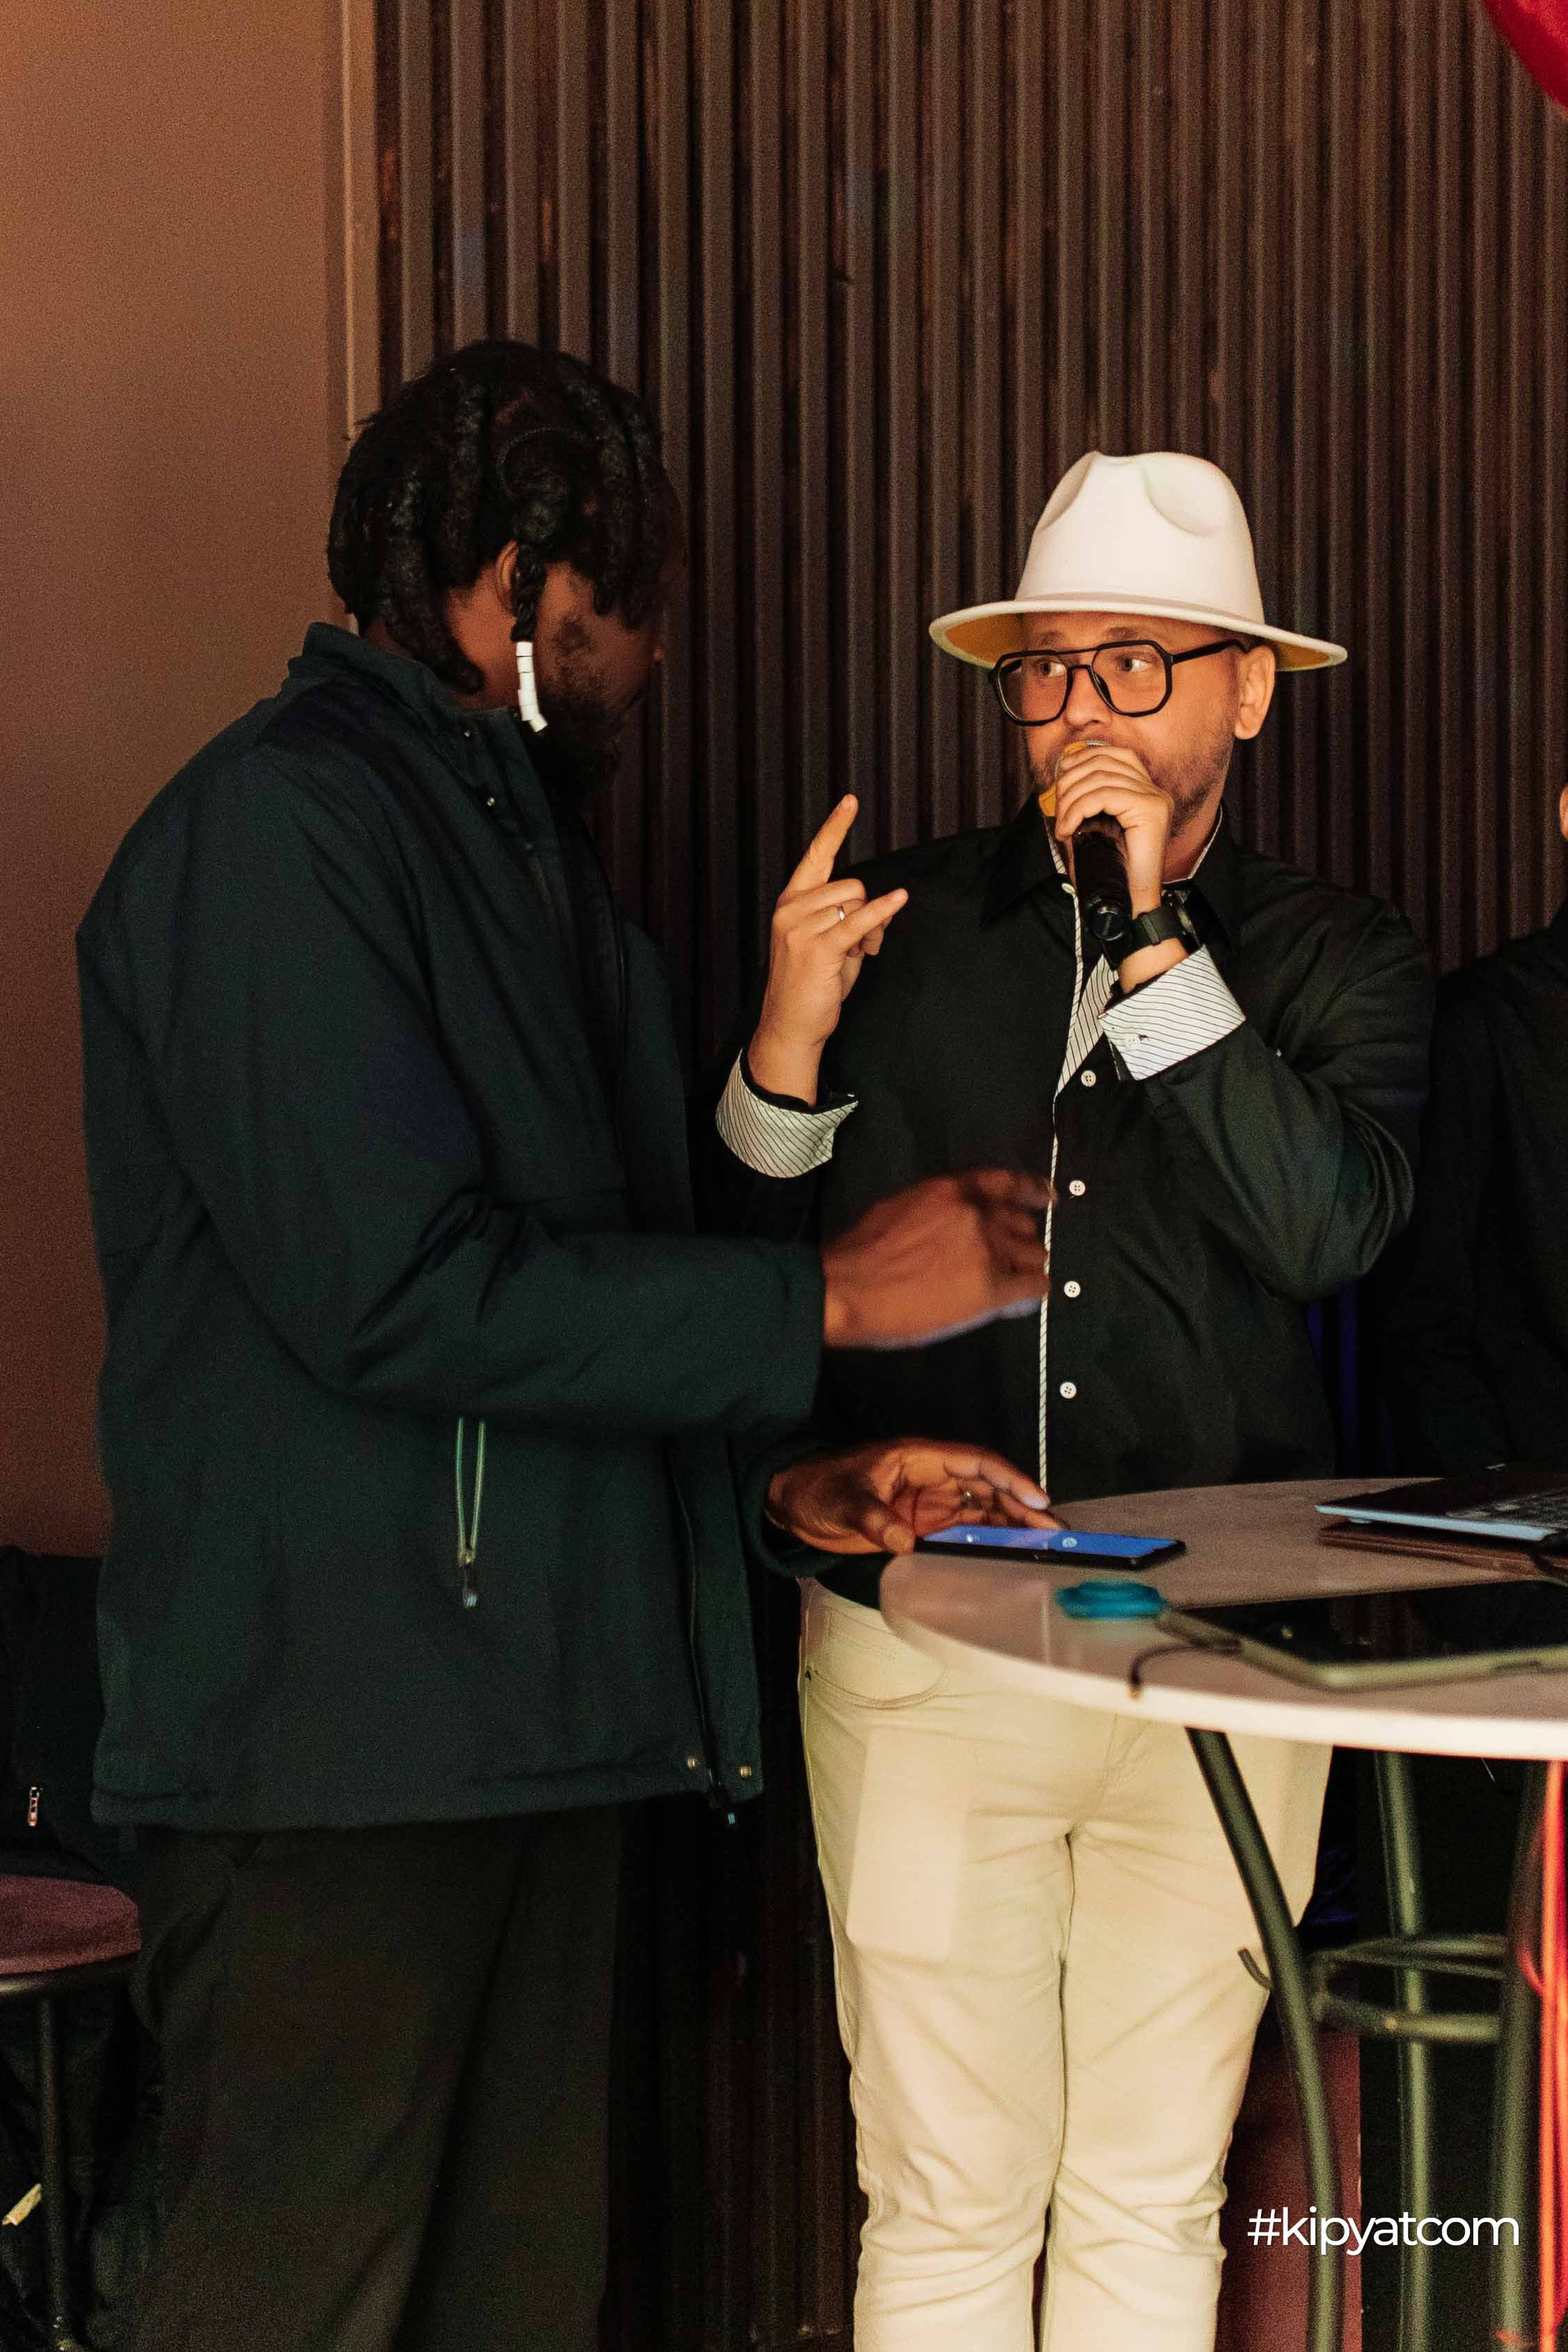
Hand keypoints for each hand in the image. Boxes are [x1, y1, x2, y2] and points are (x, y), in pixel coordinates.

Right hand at [748, 795, 908, 1101]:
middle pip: (849, 884)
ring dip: (868, 930)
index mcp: (791, 902)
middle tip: (859, 945)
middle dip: (865, 911)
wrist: (792, 1024)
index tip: (851, 800)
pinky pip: (859, 921)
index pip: (815, 855)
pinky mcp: (818, 947)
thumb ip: (853, 918)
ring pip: (856, 903)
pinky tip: (899, 900)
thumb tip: (886, 904)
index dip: (834, 827)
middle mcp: (791, 909)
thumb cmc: (812, 984)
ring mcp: (801, 927)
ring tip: (855, 956)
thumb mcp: (833, 943)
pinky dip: (882, 912)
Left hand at [766, 1439, 1056, 1554]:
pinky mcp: (923, 1525)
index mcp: (919, 1458)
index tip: (1036, 1498)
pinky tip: (1009, 1555)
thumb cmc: (818, 1488)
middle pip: (988, 1487)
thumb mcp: (844, 1502)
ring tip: (1045, 1545)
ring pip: (982, 1509)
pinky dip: (988, 1541)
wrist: (793, 1503)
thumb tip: (904, 1541)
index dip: (1009, 1478)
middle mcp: (932, 1477)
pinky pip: (964, 1531)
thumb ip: (874, 1520)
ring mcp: (930, 1502)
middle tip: (1055, 1531)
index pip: (975, 1462)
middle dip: (1023, 1506)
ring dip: (1012, 1525)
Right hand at [820, 1168, 1051, 1348]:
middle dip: (1018, 1241)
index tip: (1047, 1197)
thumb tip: (952, 1223)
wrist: (847, 1288)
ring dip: (1024, 1268)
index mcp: (950, 1191)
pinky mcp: (991, 1288)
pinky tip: (1021, 1300)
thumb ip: (936, 1210)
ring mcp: (986, 1250)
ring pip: (1034, 1255)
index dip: (1032, 1190)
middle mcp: (975, 1214)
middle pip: (1022, 1224)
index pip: (1006, 1182)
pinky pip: (1034, 1288)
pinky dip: (1030, 1294)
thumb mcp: (899, 1209)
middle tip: (1009, 1259)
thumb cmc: (859, 1254)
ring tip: (1012, 1282)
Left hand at [1051, 740, 1171, 914]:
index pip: (1117, 754)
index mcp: (1147, 791)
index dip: (1086, 757)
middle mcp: (1155, 791)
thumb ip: (1090, 800)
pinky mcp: (1151, 809)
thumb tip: (1065, 773)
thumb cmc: (1113, 870)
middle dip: (1071, 783)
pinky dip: (1078, 810)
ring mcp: (1155, 798)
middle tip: (1058, 811)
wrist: (1131, 903)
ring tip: (1063, 825)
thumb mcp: (1099, 827)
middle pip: (1105, 763)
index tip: (1062, 774)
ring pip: (1100, 779)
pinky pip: (1103, 796)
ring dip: (1071, 801)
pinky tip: (1068, 829)